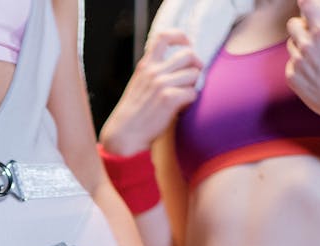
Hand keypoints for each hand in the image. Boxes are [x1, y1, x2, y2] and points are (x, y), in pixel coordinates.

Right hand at [99, 29, 202, 155]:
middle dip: (196, 66)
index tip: (187, 46)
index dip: (180, 37)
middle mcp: (153, 71)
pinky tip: (181, 109)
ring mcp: (161, 84)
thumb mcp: (139, 84)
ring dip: (193, 86)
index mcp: (145, 65)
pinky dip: (191, 102)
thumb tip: (180, 65)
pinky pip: (193, 93)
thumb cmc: (134, 113)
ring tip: (184, 98)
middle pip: (188, 54)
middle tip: (192, 79)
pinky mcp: (169, 99)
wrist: (123, 134)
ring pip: (194, 74)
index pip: (164, 37)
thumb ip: (155, 72)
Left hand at [286, 0, 319, 127]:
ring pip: (291, 46)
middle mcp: (307, 46)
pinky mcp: (292, 78)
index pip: (308, 8)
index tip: (304, 2)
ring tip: (312, 53)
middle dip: (299, 24)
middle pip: (293, 26)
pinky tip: (310, 71)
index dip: (305, 3)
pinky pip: (290, 65)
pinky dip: (298, 65)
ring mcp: (297, 63)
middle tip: (306, 28)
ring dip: (298, 45)